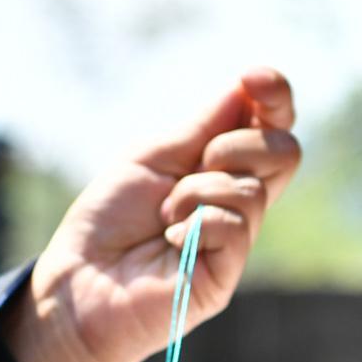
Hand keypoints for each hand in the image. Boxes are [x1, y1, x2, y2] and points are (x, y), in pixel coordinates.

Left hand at [4, 69, 298, 361]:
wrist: (76, 281)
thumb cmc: (107, 221)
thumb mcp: (152, 157)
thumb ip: (203, 126)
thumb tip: (247, 86)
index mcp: (220, 168)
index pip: (271, 126)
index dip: (276, 97)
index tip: (254, 79)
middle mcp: (236, 201)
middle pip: (285, 151)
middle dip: (236, 144)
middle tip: (192, 166)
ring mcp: (235, 239)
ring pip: (252, 188)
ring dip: (196, 190)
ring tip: (164, 216)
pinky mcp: (226, 274)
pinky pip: (235, 225)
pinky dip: (196, 222)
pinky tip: (170, 240)